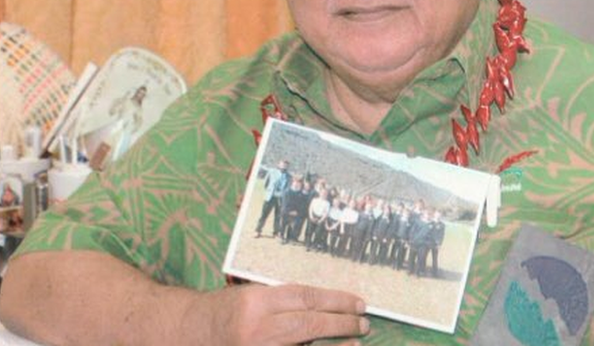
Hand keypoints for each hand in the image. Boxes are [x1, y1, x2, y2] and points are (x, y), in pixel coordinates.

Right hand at [186, 282, 368, 344]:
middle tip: (363, 322)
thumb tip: (326, 304)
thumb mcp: (252, 296)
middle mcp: (256, 328)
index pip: (306, 297)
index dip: (336, 300)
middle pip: (309, 322)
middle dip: (342, 322)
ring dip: (334, 344)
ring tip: (356, 340)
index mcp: (256, 302)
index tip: (358, 302)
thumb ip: (283, 300)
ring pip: (304, 345)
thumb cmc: (223, 310)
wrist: (186, 332)